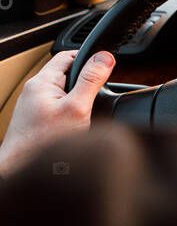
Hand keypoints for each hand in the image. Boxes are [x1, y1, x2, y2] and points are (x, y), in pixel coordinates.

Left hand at [0, 50, 114, 176]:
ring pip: (63, 91)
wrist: (21, 170)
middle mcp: (35, 91)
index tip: (106, 67)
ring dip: (79, 96)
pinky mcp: (36, 119)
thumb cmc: (43, 143)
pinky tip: (77, 123)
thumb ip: (91, 80)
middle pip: (67, 73)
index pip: (68, 55)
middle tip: (100, 93)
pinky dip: (71, 109)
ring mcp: (34, 106)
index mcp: (42, 82)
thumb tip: (105, 57)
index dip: (90, 58)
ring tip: (88, 111)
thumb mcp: (77, 108)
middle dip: (86, 80)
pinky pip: (58, 105)